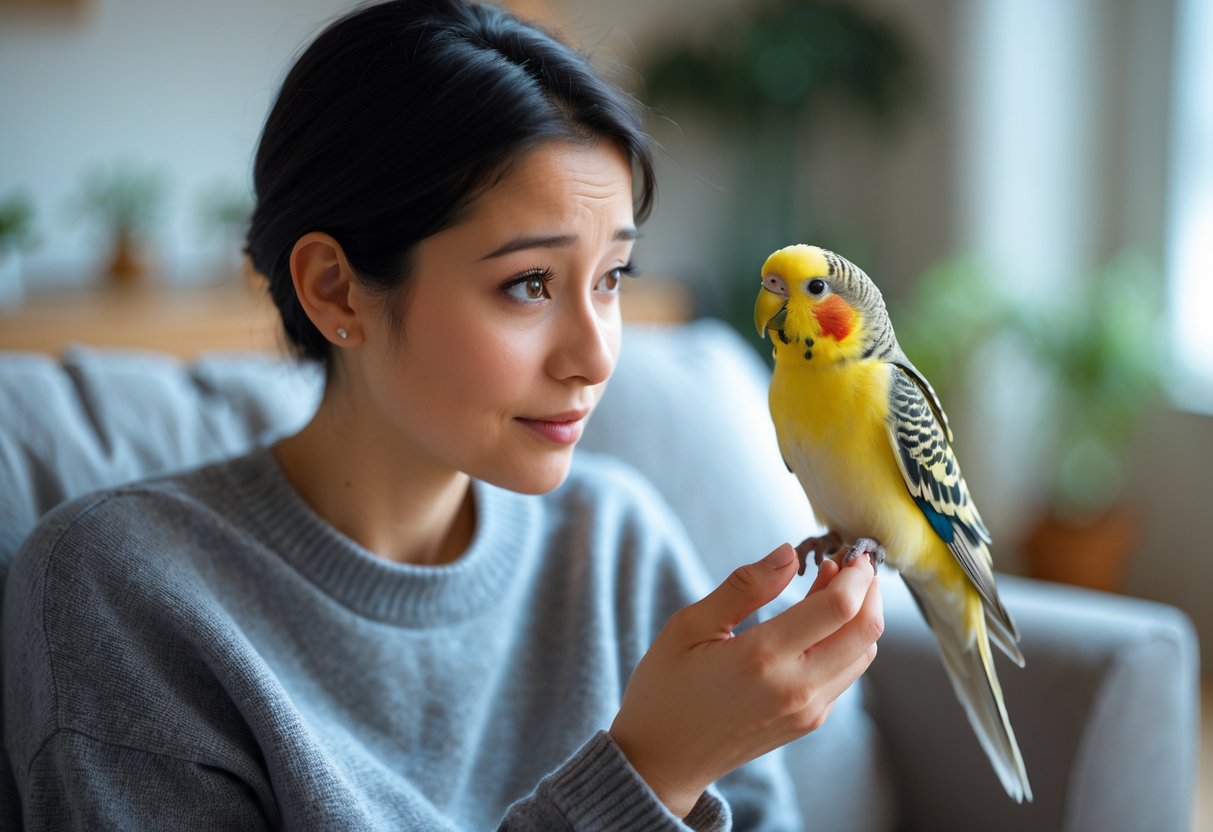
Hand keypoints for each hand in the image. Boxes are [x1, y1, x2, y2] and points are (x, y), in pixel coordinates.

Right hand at [609, 542, 882, 816]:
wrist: (661, 760)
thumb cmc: (666, 689)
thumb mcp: (690, 626)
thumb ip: (745, 587)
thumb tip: (789, 553)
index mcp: (763, 658)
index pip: (839, 607)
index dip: (855, 573)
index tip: (850, 550)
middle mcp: (796, 688)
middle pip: (865, 632)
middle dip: (868, 590)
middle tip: (850, 563)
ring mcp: (807, 710)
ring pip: (863, 654)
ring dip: (860, 616)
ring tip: (829, 588)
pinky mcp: (808, 722)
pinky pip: (846, 675)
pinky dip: (846, 642)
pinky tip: (818, 623)